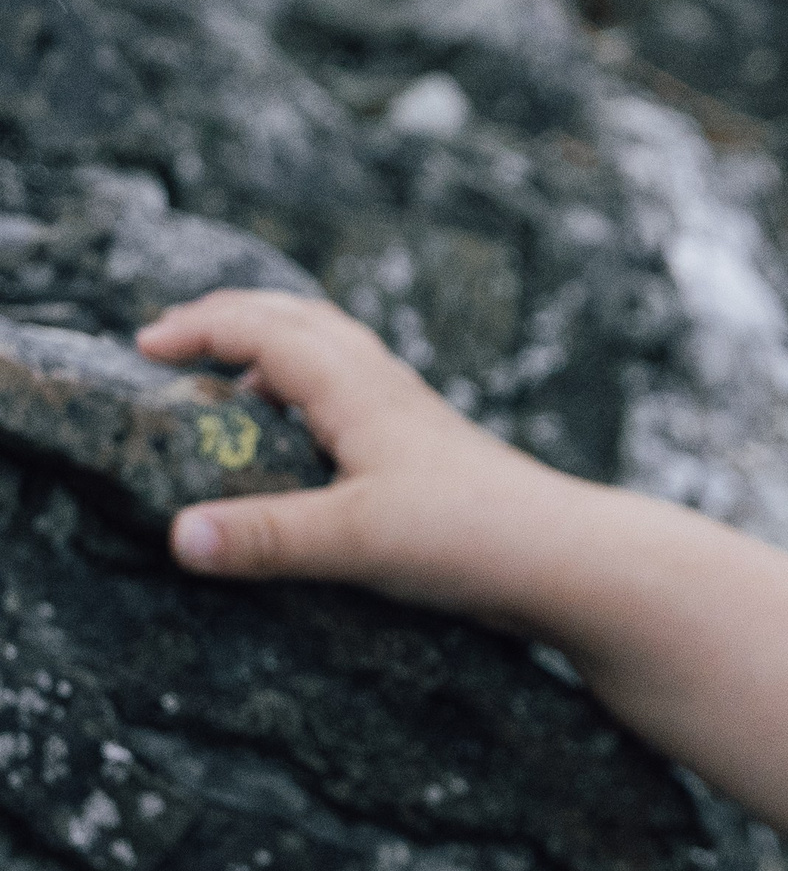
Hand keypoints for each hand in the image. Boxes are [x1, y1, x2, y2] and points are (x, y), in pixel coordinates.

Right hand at [135, 289, 574, 620]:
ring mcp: (409, 414)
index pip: (267, 331)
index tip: (142, 344)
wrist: (563, 553)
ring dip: (274, 346)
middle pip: (301, 322)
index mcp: (358, 391)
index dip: (203, 328)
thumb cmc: (468, 536)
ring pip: (333, 351)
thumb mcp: (353, 540)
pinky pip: (355, 390)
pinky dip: (310, 387)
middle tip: (170, 337)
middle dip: (232, 317)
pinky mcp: (426, 447)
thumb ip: (264, 538)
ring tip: (223, 379)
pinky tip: (300, 437)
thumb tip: (175, 536)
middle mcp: (383, 388)